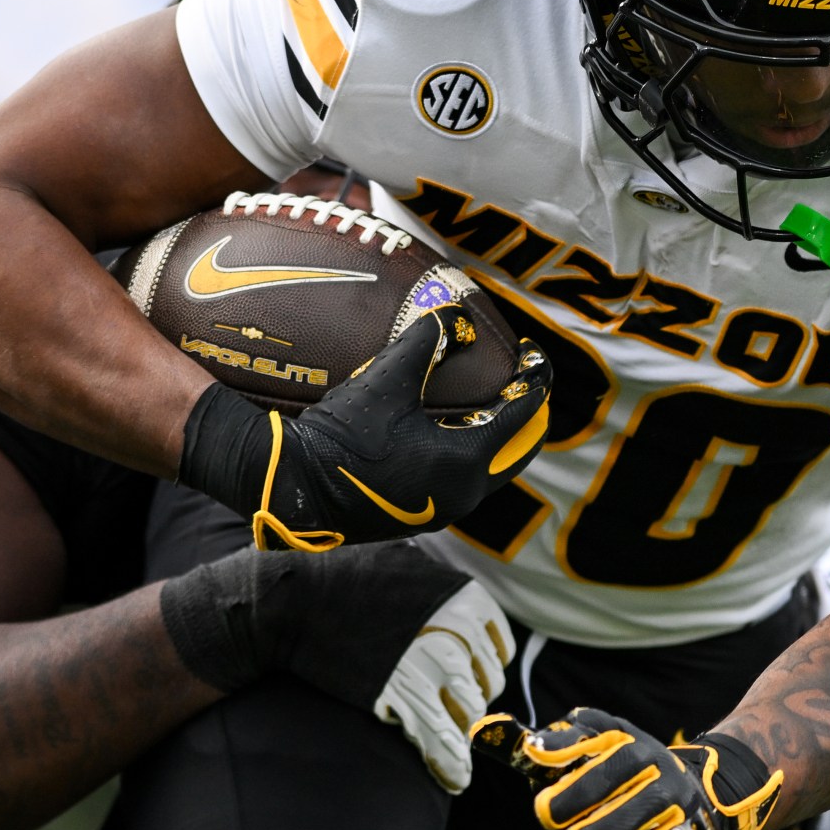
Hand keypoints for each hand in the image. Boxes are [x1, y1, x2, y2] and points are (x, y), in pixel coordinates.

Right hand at [159, 540, 513, 790]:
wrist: (291, 599)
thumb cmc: (344, 579)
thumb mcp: (410, 565)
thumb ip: (443, 590)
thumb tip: (466, 615)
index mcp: (466, 598)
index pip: (499, 652)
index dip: (483, 671)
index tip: (466, 680)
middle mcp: (459, 630)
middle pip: (484, 687)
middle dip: (467, 702)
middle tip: (443, 708)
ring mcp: (433, 665)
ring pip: (466, 716)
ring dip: (457, 732)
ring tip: (440, 739)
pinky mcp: (403, 696)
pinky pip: (442, 740)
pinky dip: (451, 764)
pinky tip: (454, 778)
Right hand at [178, 307, 549, 550]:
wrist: (294, 488)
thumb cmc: (343, 436)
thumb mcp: (387, 379)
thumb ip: (428, 341)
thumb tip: (457, 313)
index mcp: (466, 461)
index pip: (521, 416)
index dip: (534, 381)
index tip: (535, 356)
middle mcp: (464, 494)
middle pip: (517, 452)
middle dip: (526, 416)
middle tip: (523, 384)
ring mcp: (442, 510)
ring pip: (490, 469)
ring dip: (496, 436)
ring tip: (489, 403)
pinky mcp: (421, 516)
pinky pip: (463, 481)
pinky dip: (470, 453)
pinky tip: (451, 432)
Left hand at [474, 709, 781, 829]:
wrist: (686, 794)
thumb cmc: (609, 775)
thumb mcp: (577, 757)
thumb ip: (533, 750)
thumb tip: (480, 731)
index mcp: (620, 733)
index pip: (592, 729)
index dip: (562, 741)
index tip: (531, 753)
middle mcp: (650, 756)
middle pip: (619, 767)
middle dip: (582, 791)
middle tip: (545, 815)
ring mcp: (671, 792)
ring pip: (642, 808)